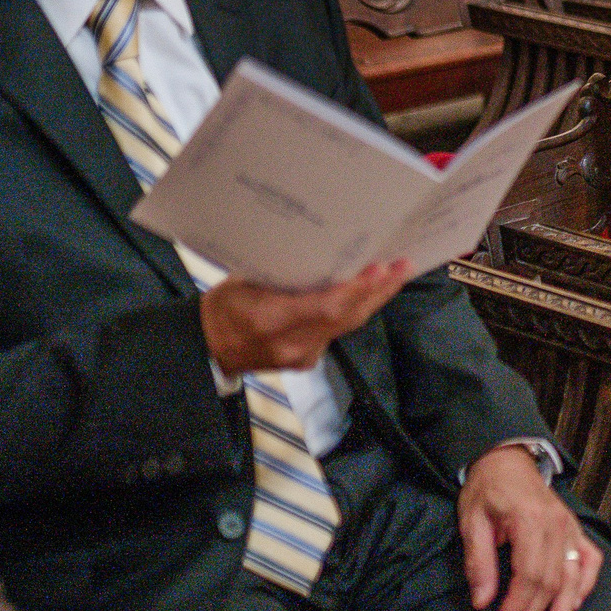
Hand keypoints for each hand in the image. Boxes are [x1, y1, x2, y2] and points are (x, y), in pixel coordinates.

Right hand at [199, 260, 410, 374]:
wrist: (207, 349)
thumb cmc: (222, 309)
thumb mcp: (244, 282)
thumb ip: (283, 273)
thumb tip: (320, 249)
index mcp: (271, 319)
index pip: (326, 307)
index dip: (356, 289)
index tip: (380, 269)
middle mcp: (292, 343)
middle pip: (347, 317)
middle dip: (378, 290)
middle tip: (403, 265)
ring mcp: (302, 355)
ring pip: (347, 325)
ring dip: (372, 300)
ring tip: (396, 274)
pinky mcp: (308, 360)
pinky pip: (337, 333)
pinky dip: (353, 312)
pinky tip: (368, 294)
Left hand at [458, 444, 599, 610]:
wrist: (507, 460)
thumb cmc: (487, 489)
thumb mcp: (472, 521)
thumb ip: (479, 561)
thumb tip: (482, 602)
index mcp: (530, 520)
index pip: (529, 573)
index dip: (517, 605)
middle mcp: (557, 525)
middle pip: (552, 580)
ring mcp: (571, 527)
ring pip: (574, 577)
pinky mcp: (575, 529)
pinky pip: (590, 560)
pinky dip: (585, 585)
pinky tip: (573, 604)